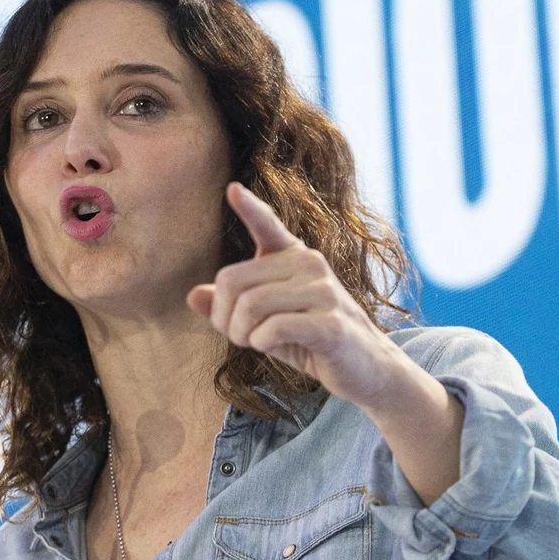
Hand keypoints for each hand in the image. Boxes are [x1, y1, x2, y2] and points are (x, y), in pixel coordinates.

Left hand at [186, 182, 417, 411]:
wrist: (367, 369)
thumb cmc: (311, 341)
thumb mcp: (266, 322)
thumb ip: (231, 307)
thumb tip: (192, 295)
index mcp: (294, 257)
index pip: (269, 225)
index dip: (250, 208)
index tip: (233, 190)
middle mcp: (310, 264)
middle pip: (232, 280)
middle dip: (223, 316)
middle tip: (237, 335)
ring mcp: (323, 291)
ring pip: (250, 304)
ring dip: (240, 333)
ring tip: (253, 342)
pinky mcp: (330, 323)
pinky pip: (272, 328)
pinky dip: (261, 343)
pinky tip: (272, 347)